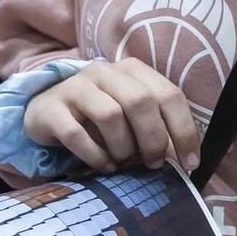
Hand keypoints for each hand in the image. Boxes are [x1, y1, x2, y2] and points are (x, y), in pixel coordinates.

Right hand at [22, 58, 201, 173]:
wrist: (46, 112)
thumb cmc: (98, 117)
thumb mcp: (131, 115)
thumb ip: (157, 126)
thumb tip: (184, 158)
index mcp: (131, 70)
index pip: (168, 94)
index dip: (183, 130)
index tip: (190, 163)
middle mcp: (104, 71)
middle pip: (140, 101)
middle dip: (153, 139)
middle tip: (153, 164)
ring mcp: (75, 86)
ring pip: (110, 115)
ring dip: (123, 147)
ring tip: (123, 162)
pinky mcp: (51, 108)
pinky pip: (77, 134)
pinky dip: (95, 156)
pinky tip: (104, 165)